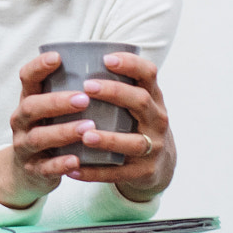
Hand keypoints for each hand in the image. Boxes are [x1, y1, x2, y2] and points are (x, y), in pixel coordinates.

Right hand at [0, 51, 91, 205]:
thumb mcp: (52, 110)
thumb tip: (110, 63)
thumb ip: (69, 91)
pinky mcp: (34, 170)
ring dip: (63, 132)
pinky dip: (61, 164)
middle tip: (84, 98)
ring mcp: (25, 146)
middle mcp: (22, 122)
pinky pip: (46, 167)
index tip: (58, 57)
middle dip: (57, 102)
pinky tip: (77, 161)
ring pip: (39, 137)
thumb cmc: (50, 130)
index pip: (27, 78)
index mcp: (28, 100)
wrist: (28, 172)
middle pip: (31, 107)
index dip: (39, 67)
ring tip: (87, 128)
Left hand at [72, 50, 174, 198]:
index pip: (149, 74)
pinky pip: (117, 173)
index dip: (131, 64)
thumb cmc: (136, 125)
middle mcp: (157, 121)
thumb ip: (117, 85)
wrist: (159, 165)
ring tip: (85, 135)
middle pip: (141, 102)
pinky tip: (72, 169)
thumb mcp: (135, 105)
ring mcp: (152, 147)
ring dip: (108, 139)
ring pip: (133, 142)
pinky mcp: (143, 172)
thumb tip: (75, 59)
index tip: (107, 58)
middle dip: (115, 93)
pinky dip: (94, 172)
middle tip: (87, 87)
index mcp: (153, 99)